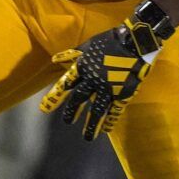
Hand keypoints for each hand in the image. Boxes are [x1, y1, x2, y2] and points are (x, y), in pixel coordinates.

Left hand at [40, 14, 163, 140]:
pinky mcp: (122, 92)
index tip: (44, 109)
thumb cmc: (110, 41)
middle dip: (71, 112)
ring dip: (91, 125)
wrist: (134, 42)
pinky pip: (115, 109)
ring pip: (97, 110)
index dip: (55, 97)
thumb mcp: (88, 45)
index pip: (65, 84)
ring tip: (87, 137)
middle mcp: (93, 80)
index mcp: (83, 67)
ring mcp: (108, 88)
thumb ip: (72, 54)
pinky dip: (110, 120)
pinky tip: (106, 128)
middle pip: (79, 99)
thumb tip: (55, 59)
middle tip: (67, 122)